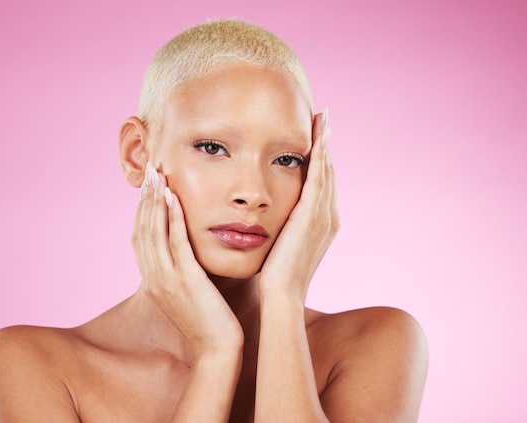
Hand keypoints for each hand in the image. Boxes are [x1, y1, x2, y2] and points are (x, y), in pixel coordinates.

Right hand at [133, 163, 243, 355]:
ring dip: (155, 202)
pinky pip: (175, 243)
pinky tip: (174, 198)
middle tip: (150, 173)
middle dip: (145, 199)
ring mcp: (166, 279)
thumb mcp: (187, 293)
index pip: (140, 238)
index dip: (142, 210)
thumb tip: (186, 249)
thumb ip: (181, 270)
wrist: (217, 349)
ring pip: (153, 232)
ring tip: (158, 177)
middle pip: (141, 230)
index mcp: (152, 281)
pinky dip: (171, 218)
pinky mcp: (185, 280)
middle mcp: (153, 278)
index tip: (148, 188)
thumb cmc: (208, 321)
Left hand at [258, 110, 338, 301]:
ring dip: (324, 143)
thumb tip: (268, 218)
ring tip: (323, 119)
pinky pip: (318, 178)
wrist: (282, 294)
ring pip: (327, 170)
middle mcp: (328, 216)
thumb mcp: (281, 246)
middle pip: (329, 172)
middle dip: (325, 145)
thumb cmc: (276, 276)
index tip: (316, 138)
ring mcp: (323, 215)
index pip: (322, 184)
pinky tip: (317, 138)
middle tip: (323, 119)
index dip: (321, 160)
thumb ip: (282, 228)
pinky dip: (320, 156)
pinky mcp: (311, 215)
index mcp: (322, 223)